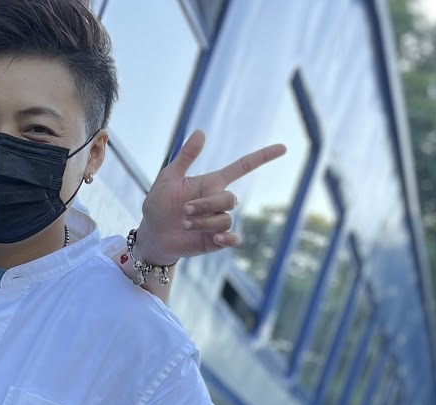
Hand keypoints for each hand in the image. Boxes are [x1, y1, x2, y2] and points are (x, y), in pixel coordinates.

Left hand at [134, 129, 286, 264]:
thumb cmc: (158, 204)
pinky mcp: (215, 240)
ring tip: (184, 224)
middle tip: (184, 210)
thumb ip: (186, 157)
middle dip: (207, 205)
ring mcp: (217, 221)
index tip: (283, 148)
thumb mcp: (169, 177)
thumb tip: (201, 132)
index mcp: (211, 183)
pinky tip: (218, 239)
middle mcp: (217, 201)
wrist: (152, 233)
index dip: (262, 157)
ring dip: (204, 222)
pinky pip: (233, 238)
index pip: (243, 167)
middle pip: (230, 199)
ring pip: (226, 219)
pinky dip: (229, 239)